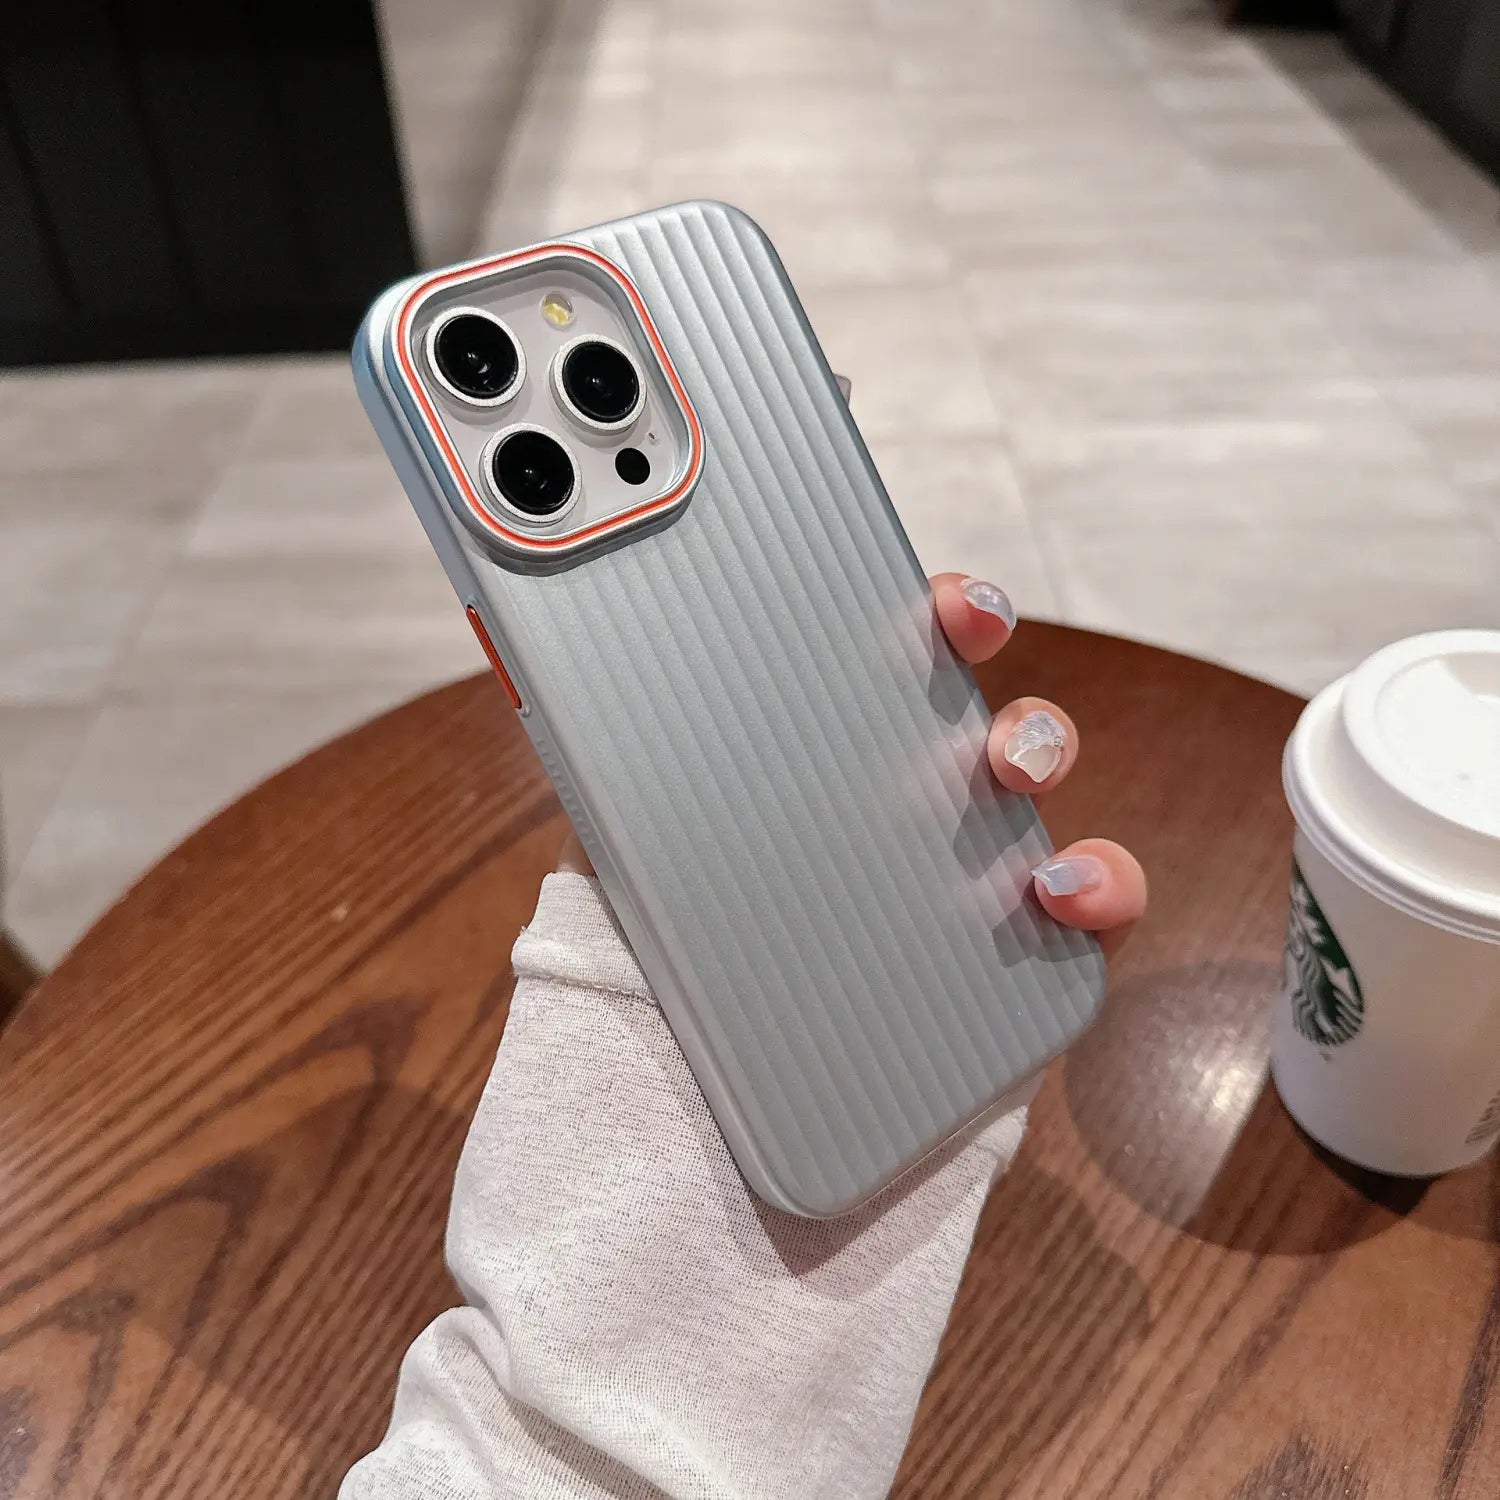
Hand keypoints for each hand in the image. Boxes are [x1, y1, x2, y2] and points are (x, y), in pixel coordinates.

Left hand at [559, 571, 1146, 956]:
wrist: (708, 1134)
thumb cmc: (671, 985)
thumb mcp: (626, 867)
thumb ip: (613, 784)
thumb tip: (560, 673)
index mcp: (819, 758)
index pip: (875, 653)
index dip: (910, 600)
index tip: (921, 576)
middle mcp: (901, 801)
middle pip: (957, 683)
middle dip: (979, 636)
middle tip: (963, 624)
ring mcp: (965, 870)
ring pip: (1036, 784)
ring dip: (1042, 744)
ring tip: (1007, 767)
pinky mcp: (1018, 961)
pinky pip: (1088, 915)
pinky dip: (1098, 889)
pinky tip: (1056, 894)